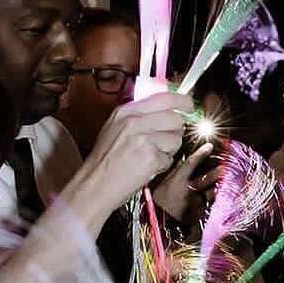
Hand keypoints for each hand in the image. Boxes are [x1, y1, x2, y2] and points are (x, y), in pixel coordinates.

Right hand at [74, 93, 192, 214]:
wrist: (94, 184)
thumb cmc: (105, 160)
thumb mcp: (116, 128)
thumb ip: (140, 116)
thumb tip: (168, 109)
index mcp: (126, 111)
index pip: (164, 98)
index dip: (182, 101)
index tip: (189, 105)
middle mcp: (134, 121)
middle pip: (176, 118)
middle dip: (175, 131)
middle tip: (161, 142)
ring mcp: (143, 138)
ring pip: (176, 138)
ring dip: (168, 150)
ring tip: (149, 156)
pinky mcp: (150, 157)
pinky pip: (170, 158)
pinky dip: (162, 165)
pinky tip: (146, 167)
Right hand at [150, 145, 220, 224]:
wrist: (160, 224)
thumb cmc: (158, 202)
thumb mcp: (162, 185)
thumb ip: (174, 173)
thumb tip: (183, 161)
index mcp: (177, 181)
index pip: (190, 164)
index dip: (200, 154)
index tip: (209, 146)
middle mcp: (189, 190)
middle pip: (208, 178)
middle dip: (219, 171)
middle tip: (227, 164)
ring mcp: (197, 202)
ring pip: (212, 191)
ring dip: (219, 185)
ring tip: (228, 178)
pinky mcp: (202, 212)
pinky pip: (211, 202)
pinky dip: (214, 198)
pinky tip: (219, 195)